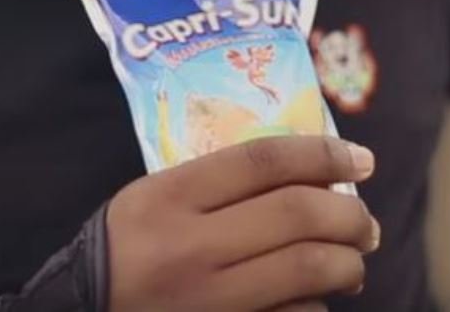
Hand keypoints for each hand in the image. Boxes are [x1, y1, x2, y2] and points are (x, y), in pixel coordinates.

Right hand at [107, 136, 379, 311]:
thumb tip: (307, 174)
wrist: (85, 311)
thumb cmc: (125, 247)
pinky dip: (318, 305)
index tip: (360, 159)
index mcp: (170, 196)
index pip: (264, 161)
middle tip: (364, 220)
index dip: (323, 154)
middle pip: (297, 214)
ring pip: (307, 269)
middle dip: (350, 214)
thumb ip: (216, 181)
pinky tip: (317, 297)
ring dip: (348, 262)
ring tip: (353, 258)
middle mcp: (191, 246)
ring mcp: (208, 299)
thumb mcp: (153, 197)